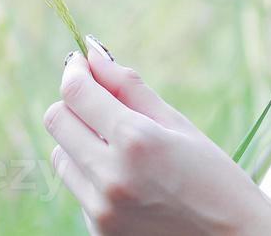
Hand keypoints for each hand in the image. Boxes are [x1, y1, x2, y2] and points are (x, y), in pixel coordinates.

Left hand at [43, 35, 270, 235]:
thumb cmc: (214, 177)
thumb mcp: (176, 124)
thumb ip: (128, 87)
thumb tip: (92, 54)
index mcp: (135, 140)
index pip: (75, 92)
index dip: (75, 71)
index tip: (82, 63)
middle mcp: (110, 176)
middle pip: (56, 120)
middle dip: (74, 103)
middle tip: (100, 101)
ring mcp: (101, 209)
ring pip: (60, 155)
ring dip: (80, 141)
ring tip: (121, 149)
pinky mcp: (99, 231)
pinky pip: (77, 187)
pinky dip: (92, 175)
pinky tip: (130, 182)